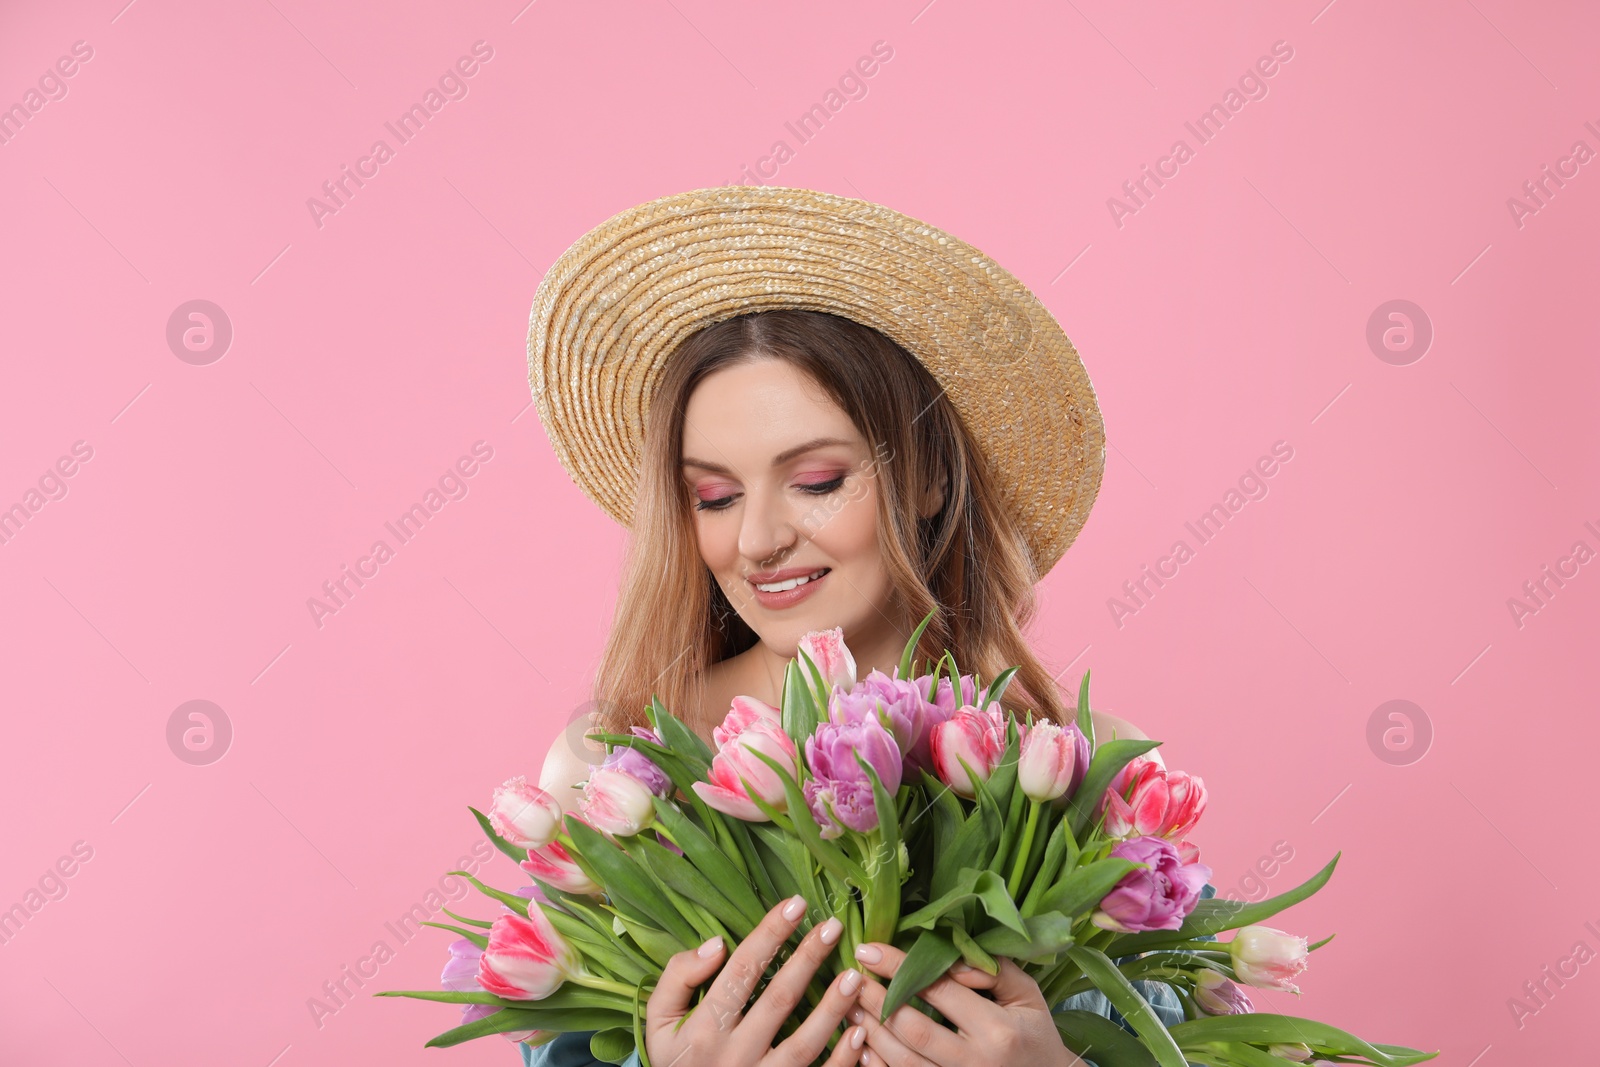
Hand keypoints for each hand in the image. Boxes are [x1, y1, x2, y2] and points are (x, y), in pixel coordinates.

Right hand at [645, 895, 868, 1066]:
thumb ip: (678, 978)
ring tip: (854, 976)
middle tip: (832, 926)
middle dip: (807, 959)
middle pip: (779, 999)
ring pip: (804, 1044)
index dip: (770, 933)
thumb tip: (716, 944)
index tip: (795, 903)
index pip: (741, 970)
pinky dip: (841, 1059)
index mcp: (703, 1029)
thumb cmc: (677, 1062)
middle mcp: (734, 1055)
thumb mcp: (659, 1023)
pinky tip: (859, 1032)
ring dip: (832, 1009)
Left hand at [844, 943, 1085, 1066]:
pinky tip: (863, 1046)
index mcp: (996, 1029)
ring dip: (870, 1034)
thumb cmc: (1034, 1033)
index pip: (938, 990)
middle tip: (849, 977)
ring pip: (903, 1062)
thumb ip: (989, 970)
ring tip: (849, 1007)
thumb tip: (945, 957)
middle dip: (876, 1001)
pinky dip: (879, 1066)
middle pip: (913, 1030)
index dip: (899, 968)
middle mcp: (975, 1062)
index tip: (868, 950)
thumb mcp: (1025, 994)